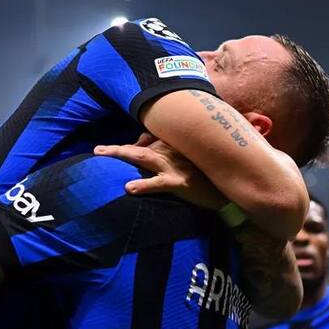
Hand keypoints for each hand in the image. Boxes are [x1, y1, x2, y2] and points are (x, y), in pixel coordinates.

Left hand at [93, 140, 227, 209]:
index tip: (113, 151)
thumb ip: (167, 149)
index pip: (146, 140)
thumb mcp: (188, 157)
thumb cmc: (209, 172)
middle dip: (116, 149)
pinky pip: (158, 183)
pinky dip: (143, 185)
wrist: (232, 183)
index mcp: (173, 144)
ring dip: (121, 155)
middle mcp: (171, 150)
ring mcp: (174, 166)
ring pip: (143, 158)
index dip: (130, 146)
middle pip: (139, 147)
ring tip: (102, 155)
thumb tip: (143, 143)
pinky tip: (129, 188)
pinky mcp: (179, 183)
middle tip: (97, 151)